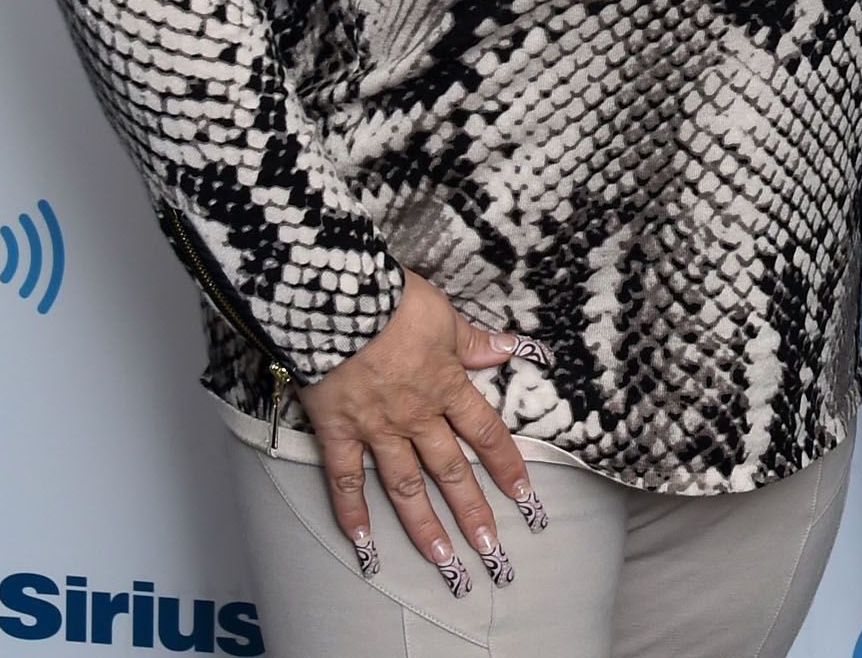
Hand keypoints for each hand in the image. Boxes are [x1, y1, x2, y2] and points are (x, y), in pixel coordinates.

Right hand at [291, 270, 546, 593]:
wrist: (336, 301)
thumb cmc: (392, 301)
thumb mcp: (444, 315)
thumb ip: (474, 341)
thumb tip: (512, 349)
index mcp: (446, 386)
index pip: (486, 433)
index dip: (507, 466)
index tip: (525, 498)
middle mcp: (416, 416)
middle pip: (451, 471)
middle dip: (473, 513)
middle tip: (492, 552)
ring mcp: (375, 429)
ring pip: (405, 486)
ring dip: (425, 526)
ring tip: (443, 561)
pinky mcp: (337, 431)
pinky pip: (344, 479)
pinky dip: (352, 512)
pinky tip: (363, 545)